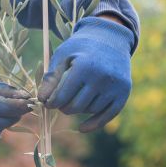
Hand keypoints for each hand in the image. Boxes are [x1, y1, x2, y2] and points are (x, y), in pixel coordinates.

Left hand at [38, 17, 133, 132]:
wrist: (109, 38)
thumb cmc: (81, 47)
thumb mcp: (63, 55)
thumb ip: (51, 77)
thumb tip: (41, 99)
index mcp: (85, 67)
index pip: (62, 96)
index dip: (50, 102)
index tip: (46, 102)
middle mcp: (102, 78)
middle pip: (76, 106)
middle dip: (63, 107)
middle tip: (58, 102)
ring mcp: (115, 86)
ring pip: (90, 110)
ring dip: (78, 109)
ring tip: (73, 98)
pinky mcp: (124, 92)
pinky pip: (108, 115)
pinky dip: (94, 124)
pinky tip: (82, 128)